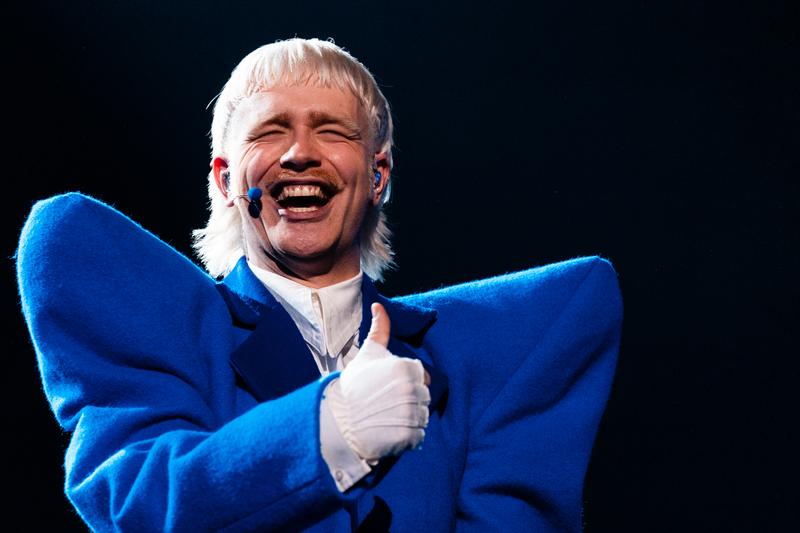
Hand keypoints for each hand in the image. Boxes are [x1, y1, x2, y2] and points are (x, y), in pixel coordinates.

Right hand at [326, 303, 430, 463]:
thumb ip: (379, 330)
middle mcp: (412, 389)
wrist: (337, 420)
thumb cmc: (353, 386)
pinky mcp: (408, 437)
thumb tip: (378, 305)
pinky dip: (406, 438)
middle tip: (386, 406)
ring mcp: (411, 414)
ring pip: (422, 417)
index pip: (422, 377)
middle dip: (409, 402)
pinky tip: (388, 433)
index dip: (407, 383)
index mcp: (406, 367)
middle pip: (423, 397)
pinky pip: (418, 437)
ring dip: (408, 420)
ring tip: (386, 419)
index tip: (389, 389)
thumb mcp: (367, 354)